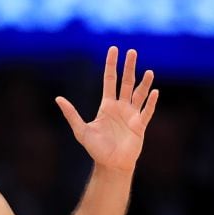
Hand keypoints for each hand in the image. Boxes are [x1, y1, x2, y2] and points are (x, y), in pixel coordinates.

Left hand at [55, 46, 158, 172]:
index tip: (114, 50)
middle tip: (132, 51)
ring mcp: (132, 115)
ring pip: (139, 94)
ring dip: (144, 82)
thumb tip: (58, 99)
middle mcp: (121, 107)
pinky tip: (155, 92)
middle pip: (126, 82)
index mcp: (107, 106)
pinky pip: (147, 111)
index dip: (111, 65)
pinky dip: (151, 102)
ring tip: (149, 71)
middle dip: (129, 67)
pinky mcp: (140, 126)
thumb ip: (71, 114)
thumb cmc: (96, 149)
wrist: (110, 164)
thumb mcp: (81, 130)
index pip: (110, 80)